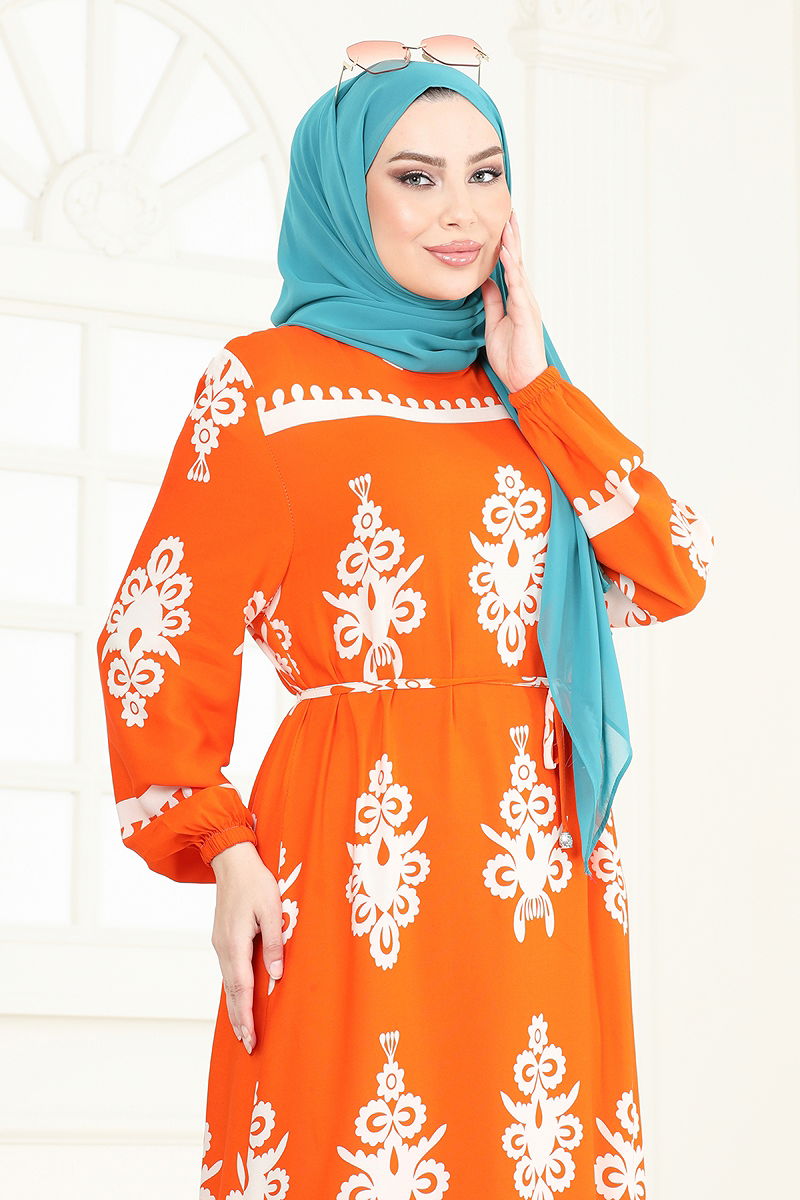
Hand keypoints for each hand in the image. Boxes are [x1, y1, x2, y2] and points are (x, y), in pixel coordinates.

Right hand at [210, 840, 283, 1054]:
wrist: (231, 861)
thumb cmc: (256, 882)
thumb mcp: (272, 909)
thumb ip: (275, 942)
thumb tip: (275, 975)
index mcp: (235, 944)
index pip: (242, 989)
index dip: (247, 1017)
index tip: (251, 1038)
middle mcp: (223, 948)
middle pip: (232, 992)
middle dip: (239, 1020)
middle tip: (248, 1045)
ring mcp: (220, 944)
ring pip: (227, 983)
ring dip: (235, 1007)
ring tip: (243, 1030)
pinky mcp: (222, 938)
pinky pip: (227, 971)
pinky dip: (232, 990)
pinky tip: (237, 997)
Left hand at [481, 209, 547, 392]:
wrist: (523, 379)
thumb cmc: (512, 356)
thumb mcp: (494, 324)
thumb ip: (492, 302)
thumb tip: (486, 282)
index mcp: (516, 300)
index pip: (510, 267)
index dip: (506, 246)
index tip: (501, 225)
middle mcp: (524, 298)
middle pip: (517, 261)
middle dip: (512, 237)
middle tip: (508, 212)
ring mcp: (527, 304)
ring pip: (518, 269)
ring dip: (512, 246)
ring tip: (507, 224)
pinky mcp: (526, 314)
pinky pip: (517, 287)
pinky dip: (511, 269)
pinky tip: (505, 254)